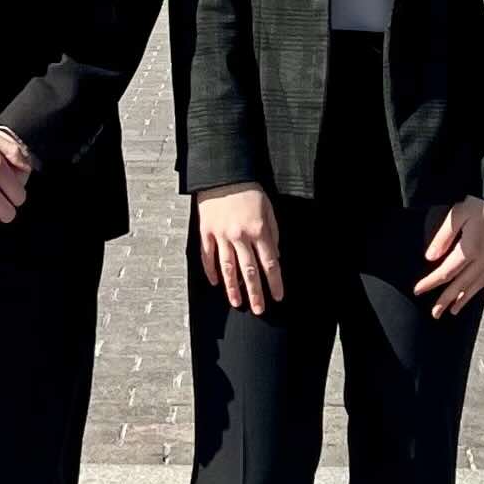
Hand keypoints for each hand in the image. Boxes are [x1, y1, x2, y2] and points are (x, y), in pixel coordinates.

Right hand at [195, 182, 283, 313]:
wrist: (223, 174)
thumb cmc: (249, 191)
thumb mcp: (269, 209)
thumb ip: (273, 234)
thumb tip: (275, 256)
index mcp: (258, 230)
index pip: (270, 263)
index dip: (274, 282)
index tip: (278, 296)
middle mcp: (240, 236)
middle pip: (249, 271)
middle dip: (255, 293)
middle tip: (259, 309)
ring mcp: (221, 235)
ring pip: (227, 268)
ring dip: (233, 288)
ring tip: (237, 303)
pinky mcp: (206, 232)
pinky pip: (208, 256)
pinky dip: (211, 271)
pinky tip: (215, 283)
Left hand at [414, 197, 483, 319]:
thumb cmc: (479, 203)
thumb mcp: (456, 216)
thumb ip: (443, 238)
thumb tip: (430, 258)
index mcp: (470, 249)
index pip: (446, 273)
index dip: (431, 283)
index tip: (418, 290)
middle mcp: (483, 259)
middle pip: (461, 285)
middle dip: (446, 300)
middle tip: (434, 314)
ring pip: (476, 286)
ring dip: (463, 299)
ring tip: (452, 311)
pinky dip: (477, 289)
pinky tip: (471, 293)